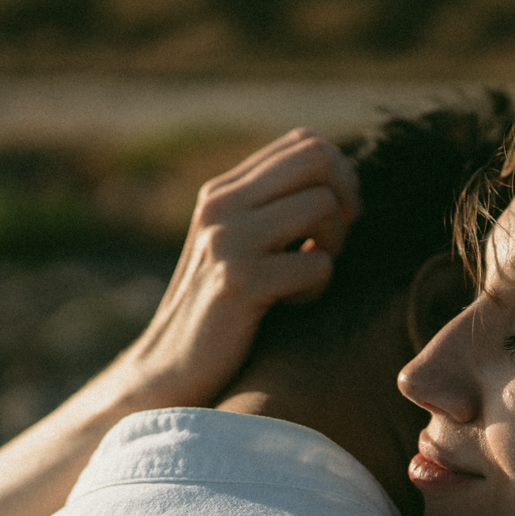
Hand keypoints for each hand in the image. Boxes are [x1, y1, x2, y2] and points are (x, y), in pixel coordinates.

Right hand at [103, 128, 360, 411]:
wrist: (168, 373)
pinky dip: (317, 289)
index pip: (304, 142)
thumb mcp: (238, 250)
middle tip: (333, 243)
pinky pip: (318, 265)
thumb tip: (342, 186)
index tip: (338, 218)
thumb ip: (272, 212)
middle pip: (318, 159)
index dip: (339, 175)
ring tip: (306, 277)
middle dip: (346, 199)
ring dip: (333, 247)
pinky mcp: (239, 282)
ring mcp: (227, 241)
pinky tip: (291, 306)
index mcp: (222, 192)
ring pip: (323, 207)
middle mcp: (220, 206)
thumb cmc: (220, 315)